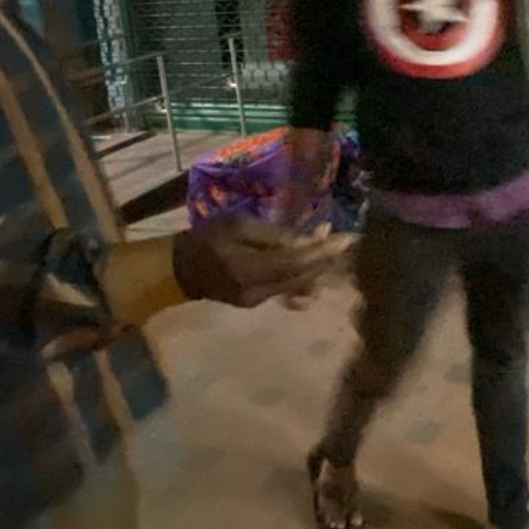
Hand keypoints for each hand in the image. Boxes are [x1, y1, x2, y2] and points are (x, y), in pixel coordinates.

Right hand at [173, 217, 353, 307]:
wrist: (181, 269)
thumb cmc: (208, 238)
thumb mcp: (237, 225)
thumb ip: (272, 234)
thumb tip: (305, 240)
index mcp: (249, 269)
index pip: (296, 262)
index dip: (323, 252)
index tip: (346, 239)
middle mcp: (257, 291)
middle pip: (301, 277)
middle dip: (326, 260)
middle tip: (344, 241)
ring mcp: (257, 301)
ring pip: (297, 285)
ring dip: (317, 268)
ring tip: (331, 249)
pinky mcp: (256, 303)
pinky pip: (287, 289)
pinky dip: (302, 276)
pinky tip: (313, 264)